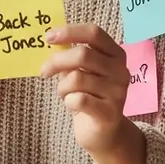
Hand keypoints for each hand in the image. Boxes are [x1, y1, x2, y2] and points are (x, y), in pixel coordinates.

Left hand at [40, 23, 130, 154]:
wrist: (103, 132)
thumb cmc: (90, 96)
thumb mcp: (82, 72)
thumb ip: (70, 56)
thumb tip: (51, 39)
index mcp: (116, 54)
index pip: (94, 33)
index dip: (70, 32)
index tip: (48, 37)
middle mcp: (120, 70)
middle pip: (82, 55)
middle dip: (56, 61)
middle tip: (44, 71)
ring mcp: (118, 92)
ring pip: (77, 79)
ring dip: (62, 87)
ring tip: (65, 94)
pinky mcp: (110, 113)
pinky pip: (78, 100)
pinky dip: (68, 101)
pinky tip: (72, 105)